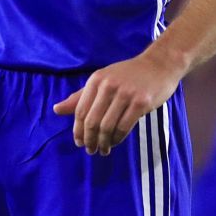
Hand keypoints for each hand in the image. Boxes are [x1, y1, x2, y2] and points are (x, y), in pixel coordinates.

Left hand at [52, 50, 181, 156]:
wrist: (159, 65)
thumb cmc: (129, 75)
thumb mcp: (103, 80)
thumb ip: (81, 97)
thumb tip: (56, 109)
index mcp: (96, 79)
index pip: (81, 111)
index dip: (78, 130)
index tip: (79, 142)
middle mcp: (108, 85)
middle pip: (92, 121)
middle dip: (89, 140)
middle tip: (91, 151)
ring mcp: (126, 94)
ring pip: (107, 127)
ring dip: (103, 143)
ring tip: (103, 150)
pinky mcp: (141, 102)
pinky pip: (124, 127)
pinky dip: (117, 139)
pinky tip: (115, 142)